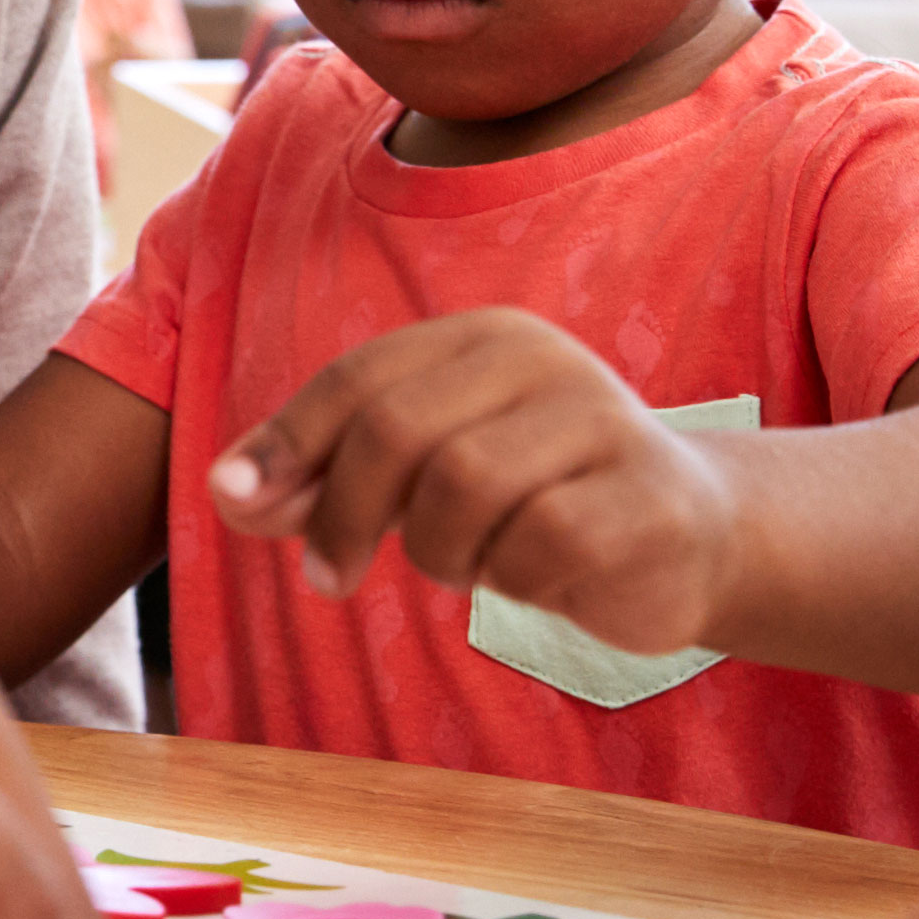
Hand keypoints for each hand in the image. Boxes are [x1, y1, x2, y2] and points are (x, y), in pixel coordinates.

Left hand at [205, 308, 732, 650]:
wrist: (692, 538)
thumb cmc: (536, 501)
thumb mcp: (425, 479)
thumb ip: (328, 478)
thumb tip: (227, 492)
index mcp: (484, 338)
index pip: (359, 379)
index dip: (288, 444)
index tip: (241, 505)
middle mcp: (546, 361)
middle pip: (400, 432)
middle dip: (344, 513)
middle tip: (329, 578)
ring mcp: (605, 423)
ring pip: (463, 490)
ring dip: (440, 553)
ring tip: (468, 564)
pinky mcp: (649, 497)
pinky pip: (537, 547)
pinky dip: (513, 579)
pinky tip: (537, 578)